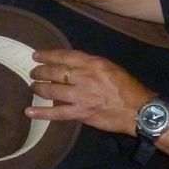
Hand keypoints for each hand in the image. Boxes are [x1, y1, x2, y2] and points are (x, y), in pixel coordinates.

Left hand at [26, 48, 151, 136]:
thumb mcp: (111, 67)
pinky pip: (56, 112)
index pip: (64, 56)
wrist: (139, 111)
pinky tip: (29, 111)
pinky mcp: (80, 113)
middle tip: (33, 72)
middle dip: (40, 71)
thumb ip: (90, 65)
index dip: (47, 55)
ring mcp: (81, 96)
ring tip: (32, 87)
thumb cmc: (127, 88)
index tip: (36, 56)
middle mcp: (85, 77)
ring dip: (39, 88)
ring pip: (52, 90)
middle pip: (55, 72)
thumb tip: (71, 66)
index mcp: (93, 63)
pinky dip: (41, 112)